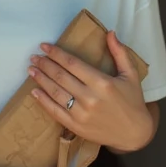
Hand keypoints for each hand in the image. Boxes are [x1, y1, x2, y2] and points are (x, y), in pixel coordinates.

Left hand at [28, 30, 152, 151]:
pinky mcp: (76, 126)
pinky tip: (34, 91)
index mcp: (102, 83)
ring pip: (55, 92)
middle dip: (45, 65)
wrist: (135, 134)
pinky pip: (55, 112)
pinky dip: (43, 101)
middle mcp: (90, 98)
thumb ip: (120, 53)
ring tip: (31, 69)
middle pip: (61, 77)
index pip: (73, 64)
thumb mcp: (131, 75)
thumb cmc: (133, 101)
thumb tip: (110, 32)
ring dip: (41, 80)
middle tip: (34, 57)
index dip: (56, 54)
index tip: (44, 46)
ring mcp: (81, 114)